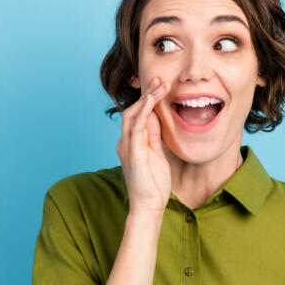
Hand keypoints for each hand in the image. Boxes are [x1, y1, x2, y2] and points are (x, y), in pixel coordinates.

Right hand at [116, 76, 171, 215]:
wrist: (149, 207)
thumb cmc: (154, 185)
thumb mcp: (157, 154)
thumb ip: (154, 136)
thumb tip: (156, 117)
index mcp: (131, 143)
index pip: (137, 115)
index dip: (147, 98)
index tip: (160, 84)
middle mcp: (125, 142)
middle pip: (132, 110)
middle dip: (146, 93)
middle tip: (159, 78)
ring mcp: (126, 147)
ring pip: (132, 114)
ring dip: (147, 97)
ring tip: (160, 84)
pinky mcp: (132, 152)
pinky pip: (136, 126)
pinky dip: (144, 110)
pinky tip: (153, 100)